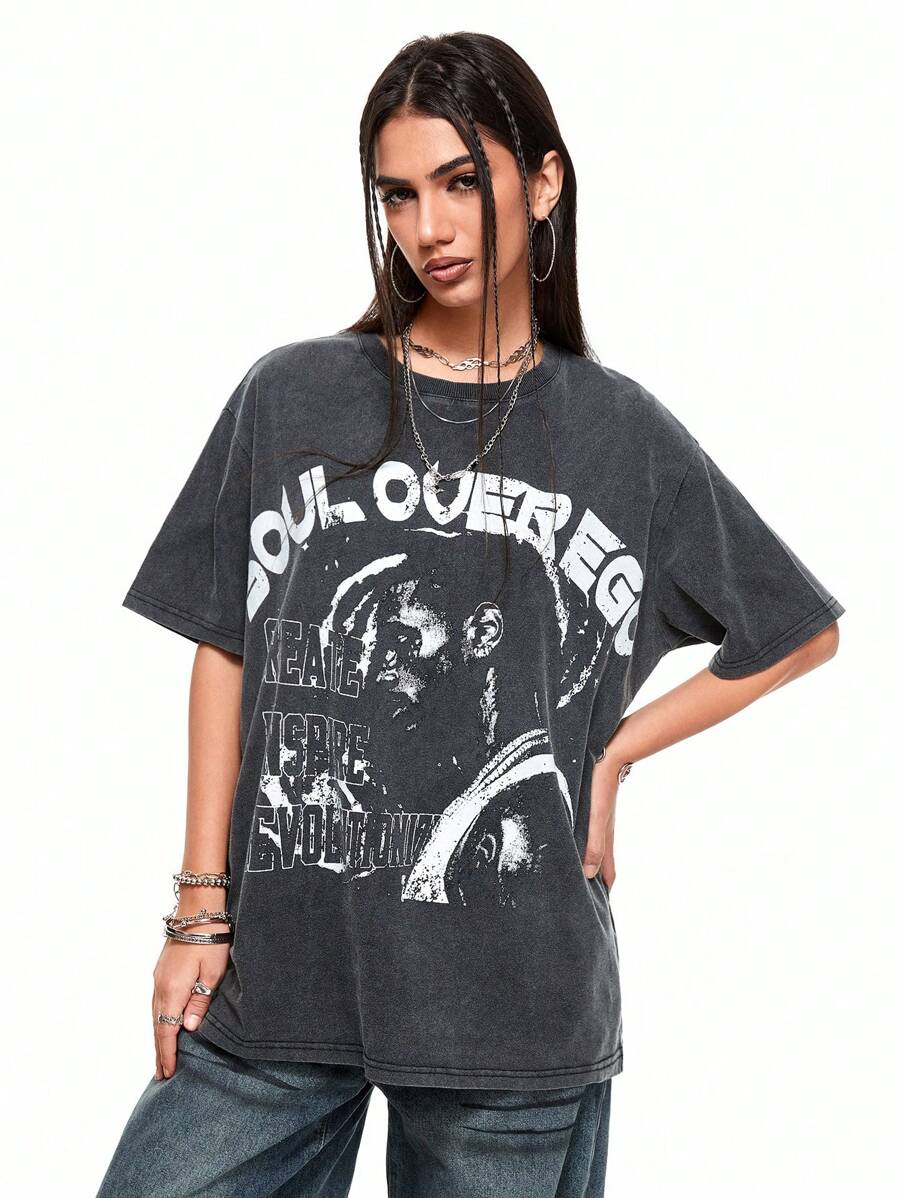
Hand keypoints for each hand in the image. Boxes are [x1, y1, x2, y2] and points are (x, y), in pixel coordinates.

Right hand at [151, 935, 229, 1079]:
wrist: (198, 910)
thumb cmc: (212, 939)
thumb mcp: (213, 973)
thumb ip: (200, 1002)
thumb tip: (188, 1029)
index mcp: (172, 990)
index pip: (166, 1030)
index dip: (167, 1053)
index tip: (167, 1073)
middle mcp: (160, 986)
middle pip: (157, 1026)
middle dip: (159, 1051)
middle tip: (160, 1075)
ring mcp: (158, 977)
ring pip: (155, 1015)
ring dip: (158, 1037)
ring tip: (161, 1057)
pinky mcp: (162, 971)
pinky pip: (158, 1003)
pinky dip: (159, 1020)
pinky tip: (164, 1025)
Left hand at [583, 753, 619, 887]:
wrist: (607, 756)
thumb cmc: (601, 787)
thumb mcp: (595, 819)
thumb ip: (594, 845)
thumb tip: (588, 875)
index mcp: (605, 840)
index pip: (608, 875)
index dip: (604, 892)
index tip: (597, 911)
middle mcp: (603, 834)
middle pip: (600, 865)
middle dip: (593, 883)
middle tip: (581, 899)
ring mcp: (598, 822)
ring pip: (594, 850)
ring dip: (586, 865)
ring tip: (572, 877)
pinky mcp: (592, 810)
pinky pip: (588, 834)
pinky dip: (582, 846)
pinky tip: (571, 843)